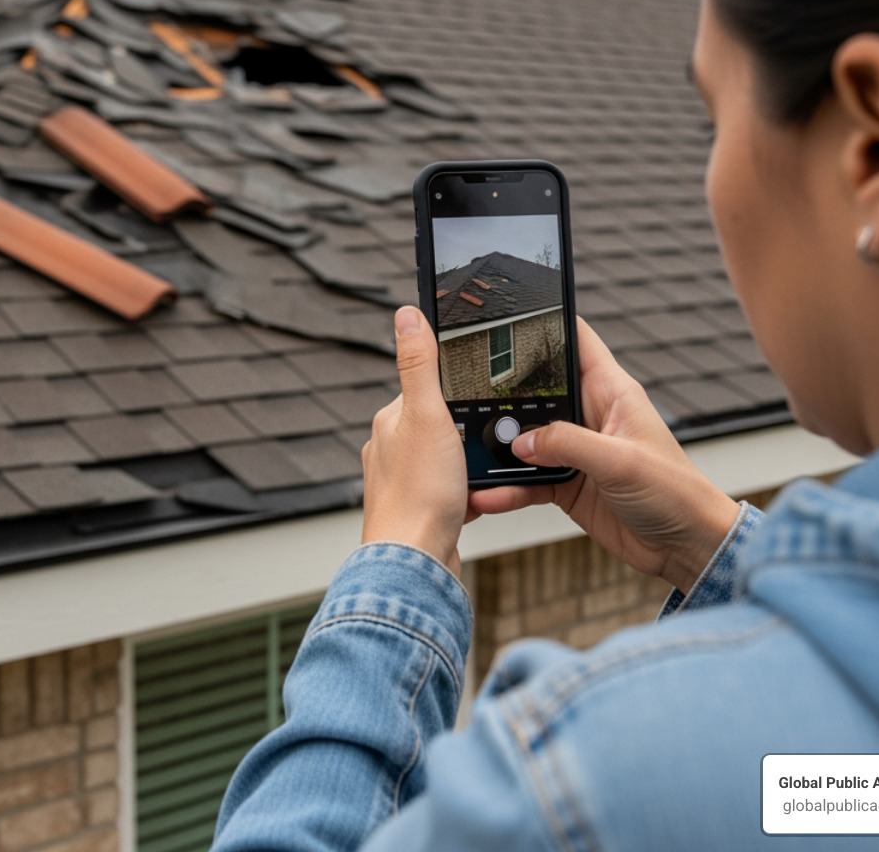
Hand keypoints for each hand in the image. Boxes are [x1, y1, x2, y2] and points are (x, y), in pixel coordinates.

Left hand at [361, 306, 469, 576]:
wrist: (416, 564)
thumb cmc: (419, 494)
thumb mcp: (427, 415)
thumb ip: (419, 365)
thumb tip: (406, 314)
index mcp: (389, 421)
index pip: (427, 387)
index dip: (457, 391)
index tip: (479, 398)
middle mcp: (391, 450)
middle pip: (444, 424)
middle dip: (469, 433)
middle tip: (488, 443)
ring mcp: (405, 482)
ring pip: (451, 460)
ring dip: (471, 466)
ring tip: (482, 476)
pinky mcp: (422, 511)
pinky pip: (454, 492)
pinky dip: (470, 493)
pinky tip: (478, 500)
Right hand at [467, 318, 740, 592]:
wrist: (686, 547)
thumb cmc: (675, 492)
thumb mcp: (621, 461)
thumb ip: (568, 443)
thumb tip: (520, 441)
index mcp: (611, 391)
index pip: (575, 340)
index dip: (545, 323)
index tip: (505, 318)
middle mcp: (590, 415)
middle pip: (536, 391)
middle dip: (502, 396)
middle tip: (464, 398)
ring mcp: (576, 450)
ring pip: (525, 439)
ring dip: (498, 450)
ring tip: (470, 455)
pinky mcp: (567, 483)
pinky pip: (527, 479)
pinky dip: (507, 488)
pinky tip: (488, 495)